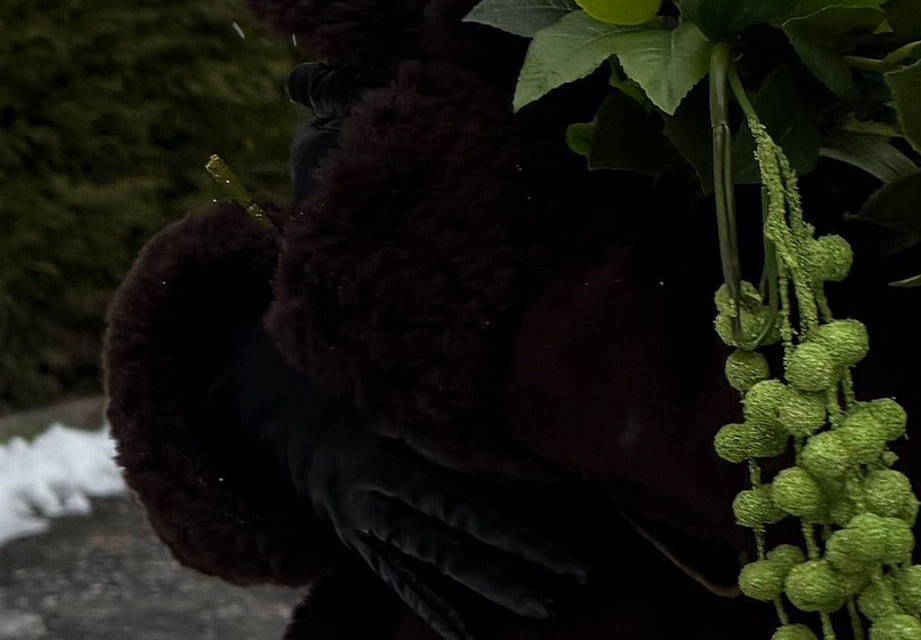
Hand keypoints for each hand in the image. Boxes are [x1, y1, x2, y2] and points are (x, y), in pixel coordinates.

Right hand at [208, 319, 587, 636]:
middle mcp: (377, 509)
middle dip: (516, 570)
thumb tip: (501, 437)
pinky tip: (469, 636)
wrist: (265, 413)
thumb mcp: (378, 393)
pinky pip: (401, 584)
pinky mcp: (359, 545)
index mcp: (386, 466)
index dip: (514, 531)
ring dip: (489, 593)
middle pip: (456, 549)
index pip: (463, 508)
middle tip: (573, 584)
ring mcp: (366, 533)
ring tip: (542, 610)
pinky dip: (436, 610)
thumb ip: (433, 418)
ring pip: (435, 572)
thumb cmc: (334, 388)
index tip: (561, 548)